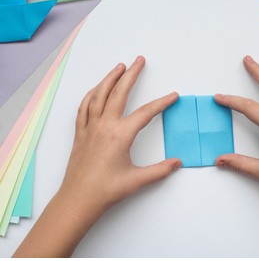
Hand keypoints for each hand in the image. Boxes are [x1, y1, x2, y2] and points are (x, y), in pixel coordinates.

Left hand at [59, 56, 181, 218]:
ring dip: (110, 78)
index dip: (162, 102)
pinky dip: (91, 94)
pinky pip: (84, 107)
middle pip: (120, 93)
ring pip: (99, 95)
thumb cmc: (106, 190)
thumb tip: (177, 162)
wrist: (78, 199)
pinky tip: (96, 90)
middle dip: (132, 75)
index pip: (146, 113)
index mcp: (120, 135)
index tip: (172, 96)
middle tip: (140, 60)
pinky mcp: (80, 133)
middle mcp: (104, 125)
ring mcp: (90, 127)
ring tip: (119, 67)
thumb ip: (160, 170)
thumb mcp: (137, 180)